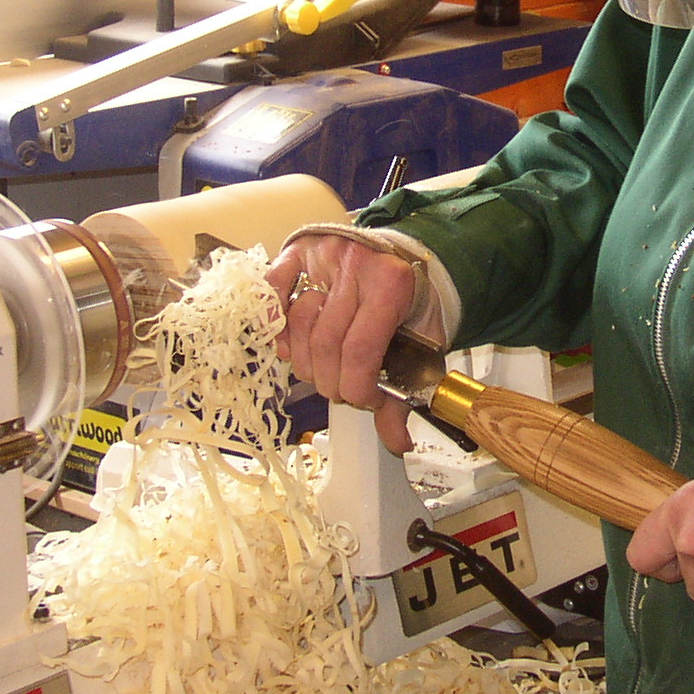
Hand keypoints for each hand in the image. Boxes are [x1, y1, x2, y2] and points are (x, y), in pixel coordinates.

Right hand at [266, 234, 419, 452]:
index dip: (356, 390)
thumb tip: (397, 444)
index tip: (364, 399)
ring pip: (297, 323)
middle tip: (339, 388)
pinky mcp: (300, 249)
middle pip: (326, 344)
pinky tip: (290, 342)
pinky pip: (273, 288)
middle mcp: (356, 264)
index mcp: (392, 284)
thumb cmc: (412, 304)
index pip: (360, 353)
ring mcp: (324, 254)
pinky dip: (275, 322)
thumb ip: (403, 396)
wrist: (406, 257)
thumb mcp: (421, 345)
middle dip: (329, 381)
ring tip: (320, 367)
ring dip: (302, 360)